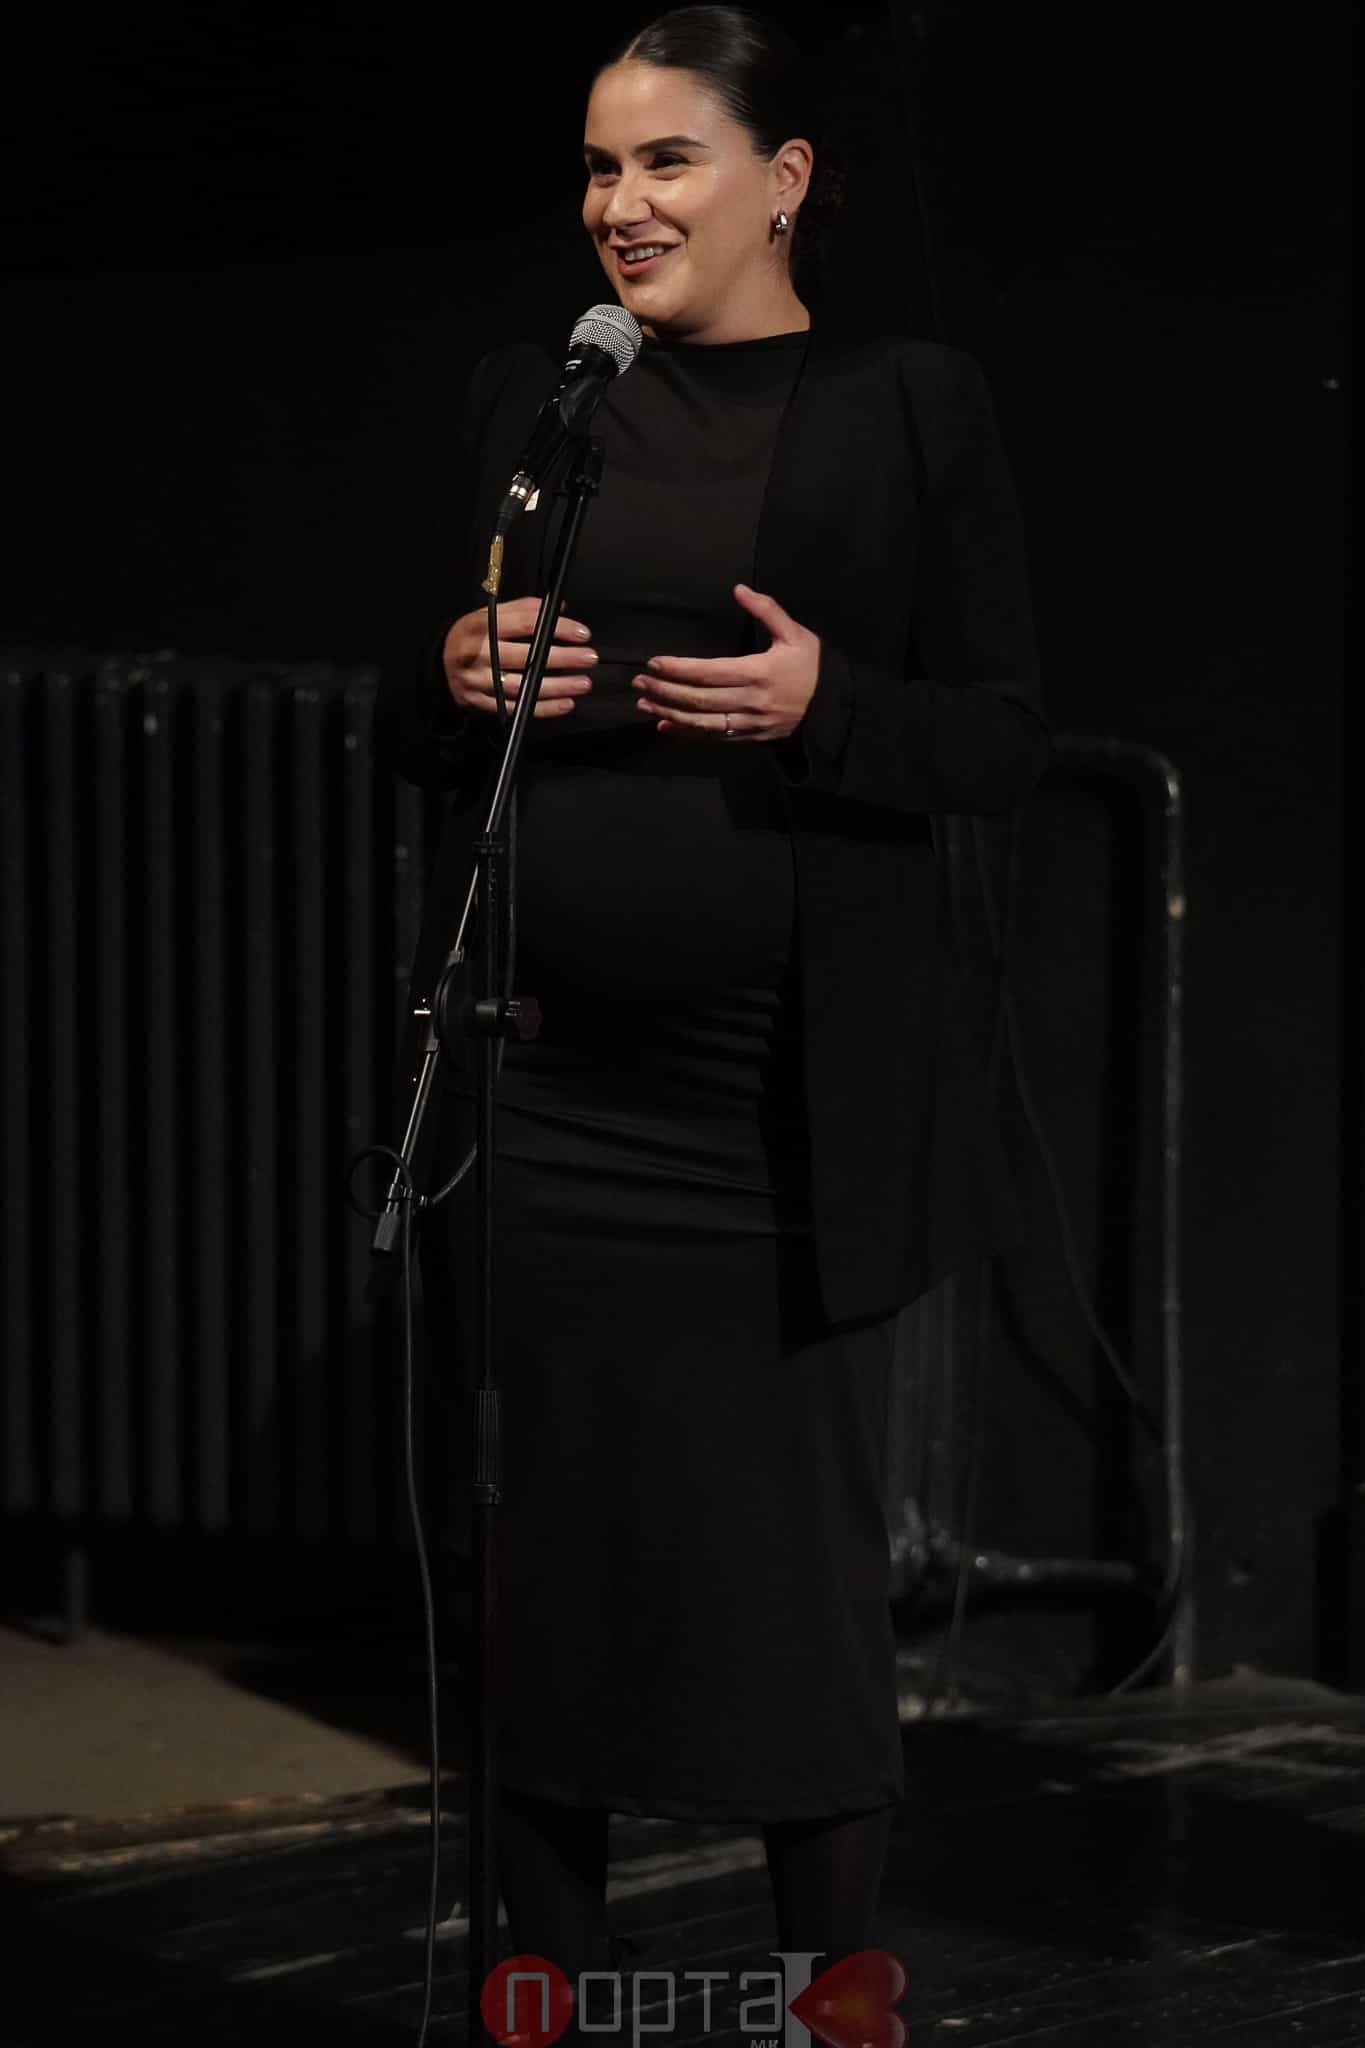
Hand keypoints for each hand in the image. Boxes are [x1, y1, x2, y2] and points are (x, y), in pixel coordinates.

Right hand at [443, 597, 596, 718]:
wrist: (438, 663)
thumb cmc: (473, 635)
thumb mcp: (491, 614)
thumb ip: (524, 610)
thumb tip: (560, 610)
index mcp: (482, 626)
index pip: (526, 624)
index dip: (557, 628)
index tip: (582, 633)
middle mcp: (479, 654)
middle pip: (527, 657)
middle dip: (563, 658)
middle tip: (590, 658)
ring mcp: (479, 681)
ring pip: (523, 686)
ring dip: (557, 687)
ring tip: (583, 683)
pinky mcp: (480, 703)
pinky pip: (516, 708)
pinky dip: (543, 708)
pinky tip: (566, 704)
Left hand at [631, 583, 820, 741]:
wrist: (834, 709)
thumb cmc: (813, 668)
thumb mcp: (796, 634)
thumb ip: (767, 610)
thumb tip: (739, 589)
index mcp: (760, 673)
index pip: (710, 672)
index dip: (679, 669)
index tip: (653, 663)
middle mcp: (751, 701)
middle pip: (700, 700)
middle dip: (665, 692)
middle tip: (638, 683)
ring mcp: (749, 724)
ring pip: (702, 723)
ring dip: (670, 714)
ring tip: (644, 705)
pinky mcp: (749, 738)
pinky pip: (713, 738)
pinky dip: (687, 734)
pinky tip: (665, 727)